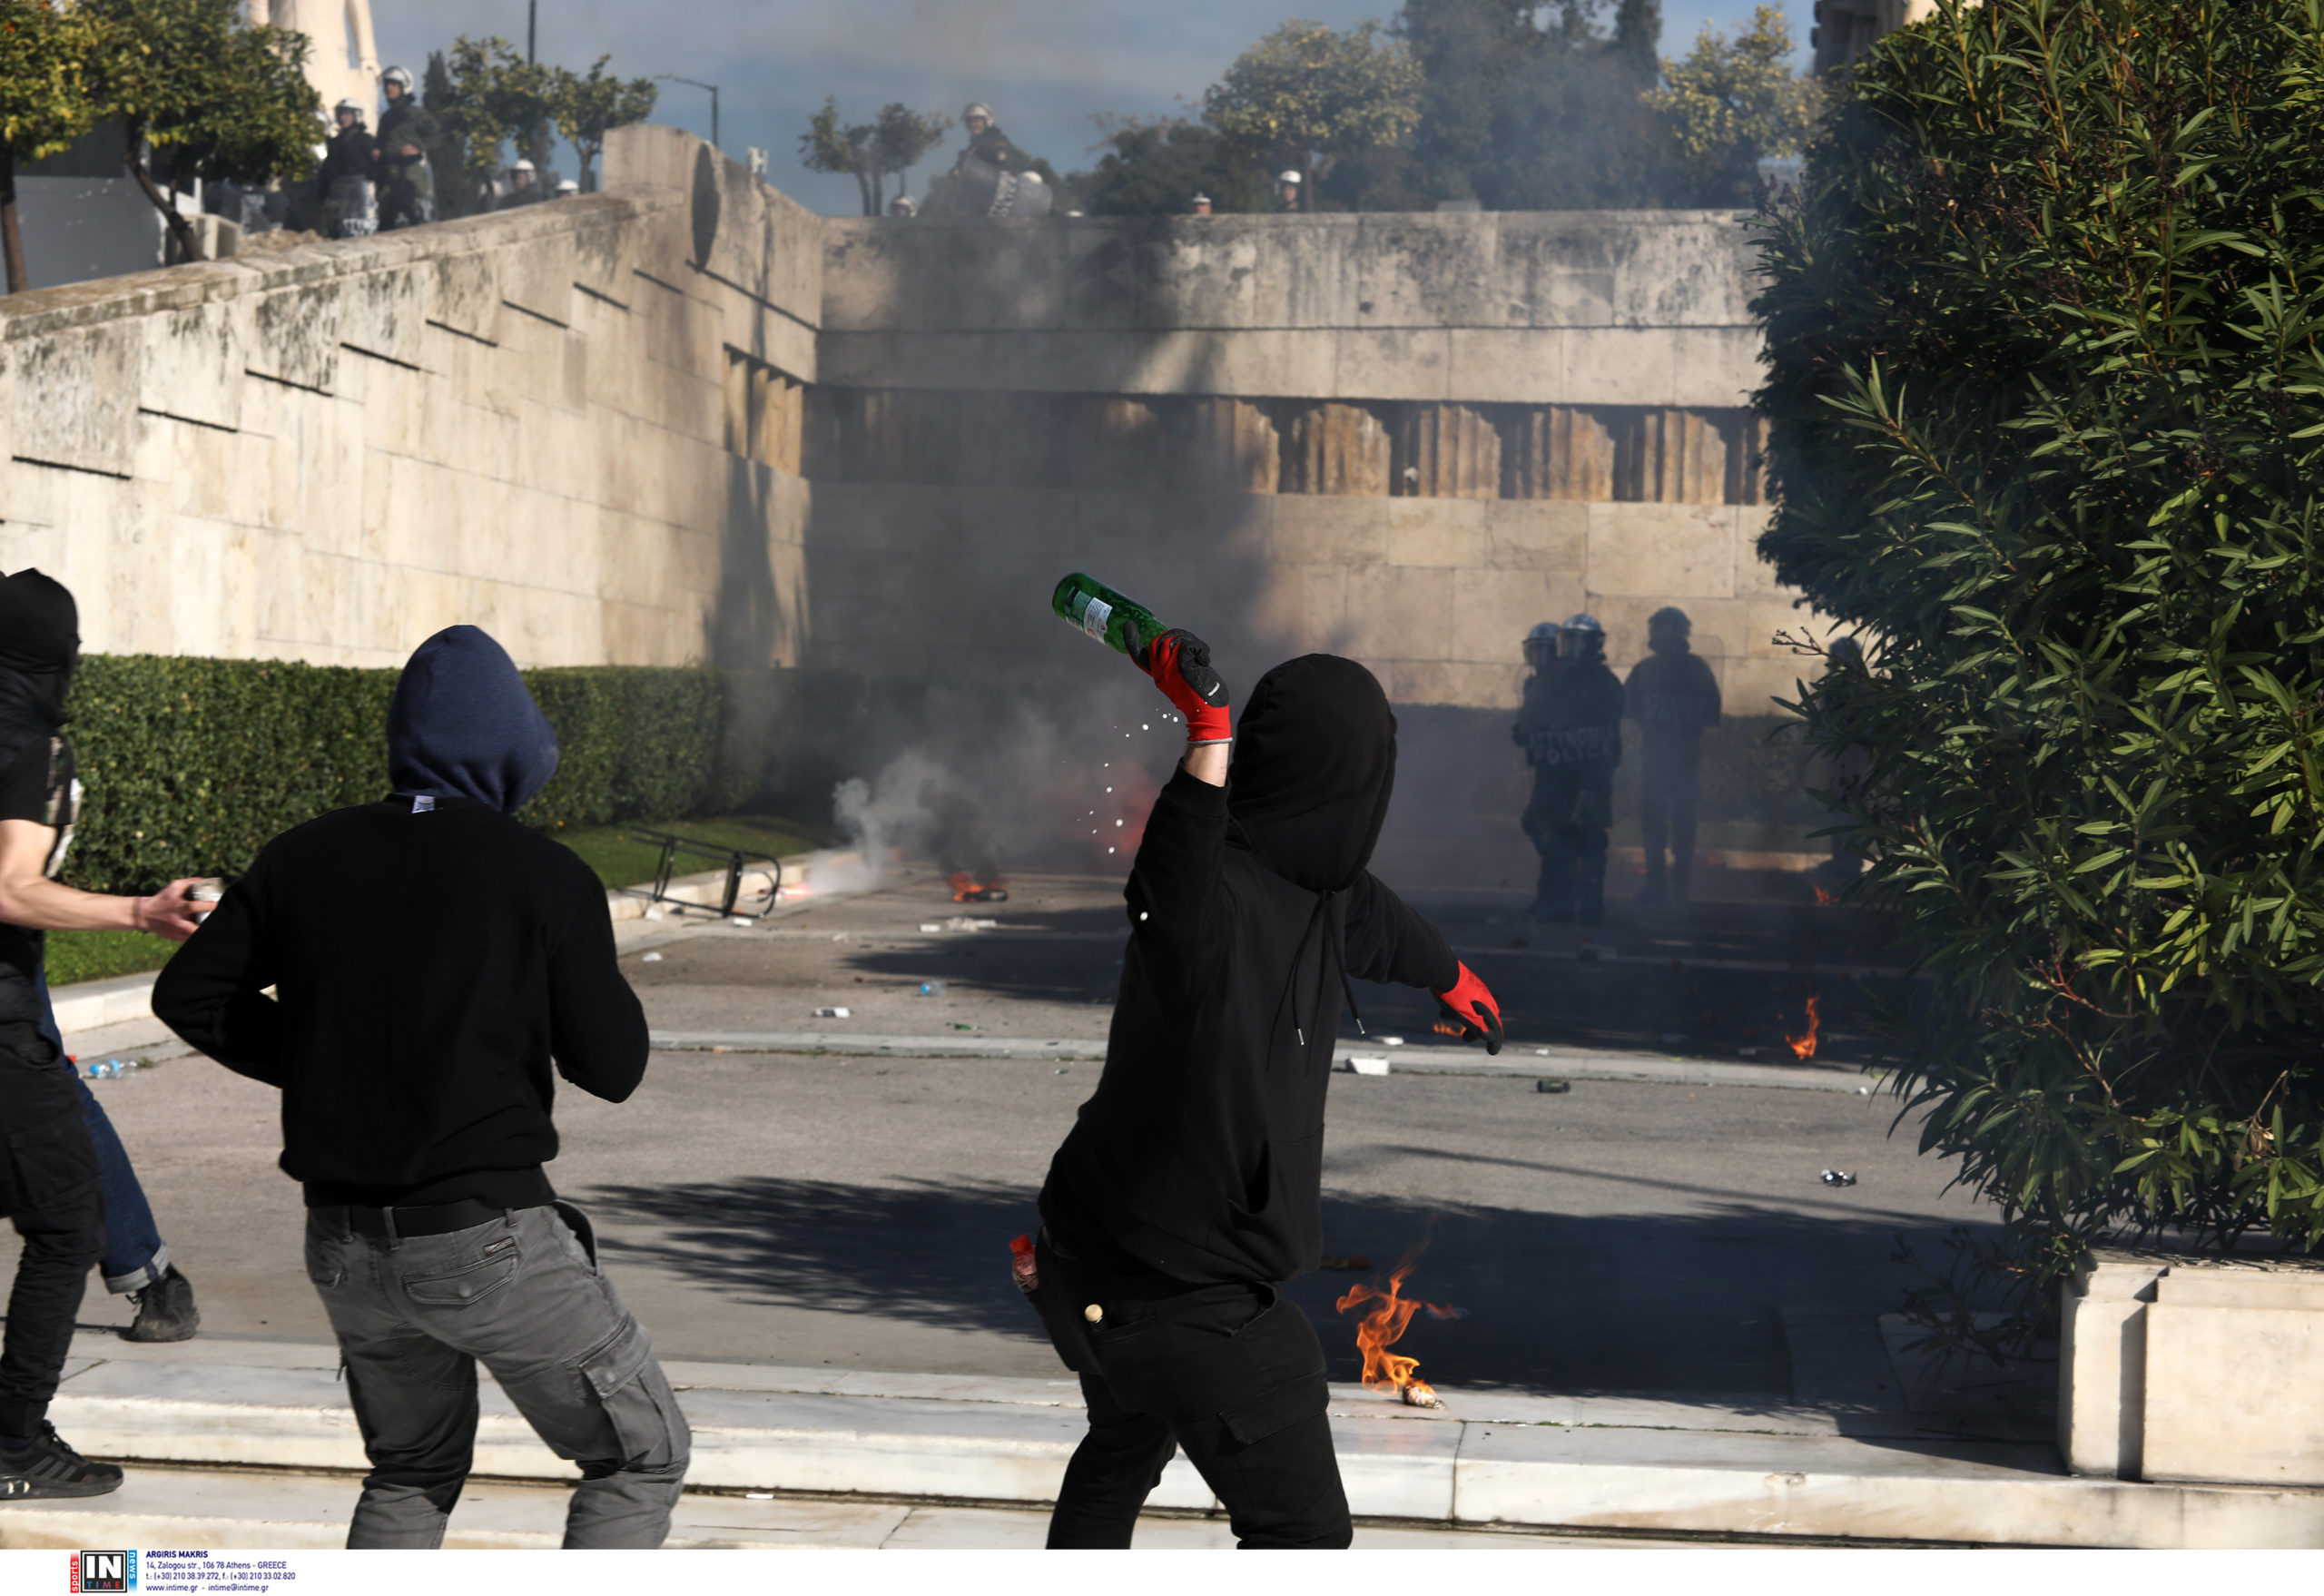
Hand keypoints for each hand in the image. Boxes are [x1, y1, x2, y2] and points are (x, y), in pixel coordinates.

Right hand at [132, 879, 212, 943]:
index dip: (206, 906)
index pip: (192, 907)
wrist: (145, 915)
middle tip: (216, 920)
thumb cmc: (163, 899)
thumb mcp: (174, 887)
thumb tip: (209, 880)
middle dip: (205, 927)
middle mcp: (178, 921)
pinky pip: (191, 940)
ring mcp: (177, 932)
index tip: (215, 904)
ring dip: (203, 933)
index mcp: (178, 907)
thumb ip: (191, 882)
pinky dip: (198, 936)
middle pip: (193, 929)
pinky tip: (202, 930)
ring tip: (211, 926)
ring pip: (193, 937)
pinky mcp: (177, 939)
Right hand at [1133, 626, 1229, 745]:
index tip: (1128, 624)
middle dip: (1174, 635)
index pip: (1139, 655)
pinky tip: (1205, 662)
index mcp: (1159, 676)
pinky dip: (1201, 649)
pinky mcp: (1181, 664)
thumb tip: (1182, 648)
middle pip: (1158, 641)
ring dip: (1192, 642)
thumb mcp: (1181, 682)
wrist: (1206, 713)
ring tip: (1201, 656)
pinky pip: (1190, 644)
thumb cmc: (1199, 699)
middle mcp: (1161, 671)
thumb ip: (1175, 667)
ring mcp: (1170, 667)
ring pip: (1175, 639)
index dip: (1132, 639)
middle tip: (1189, 642)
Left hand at [1432, 962, 1502, 1054]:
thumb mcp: (1464, 1012)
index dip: (1494, 1040)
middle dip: (1475, 1030)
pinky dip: (1454, 1009)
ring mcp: (1471, 988)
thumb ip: (1477, 1024)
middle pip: (1483, 1017)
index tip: (1491, 1052)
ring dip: (1461, 1018)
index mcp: (1486, 1002)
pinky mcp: (1459, 984)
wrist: (1437, 967)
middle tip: (1464, 1038)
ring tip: (1446, 1018)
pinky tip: (1442, 1011)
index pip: (1495, 1025)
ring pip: (1469, 1009)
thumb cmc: (1452, 993)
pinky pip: (1460, 1000)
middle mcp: (1482, 994)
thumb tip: (1490, 1037)